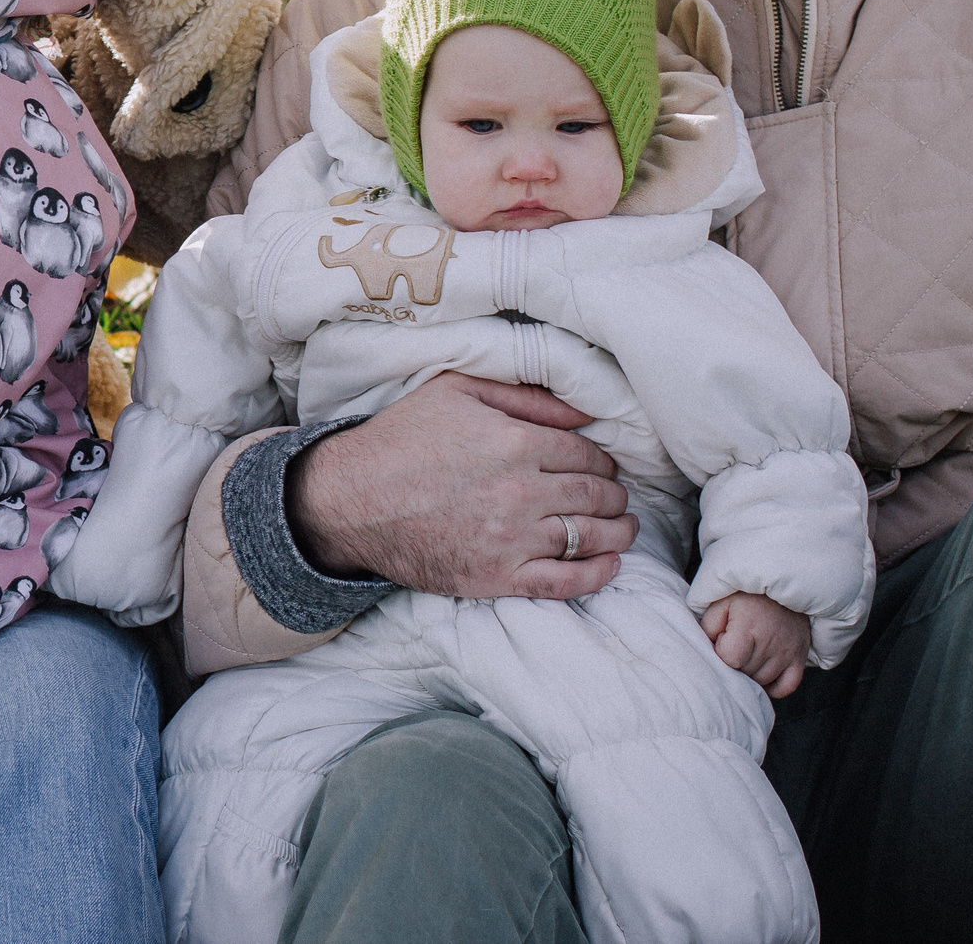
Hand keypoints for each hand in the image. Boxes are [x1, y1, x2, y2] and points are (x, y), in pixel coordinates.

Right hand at [287, 373, 635, 599]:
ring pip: (591, 537)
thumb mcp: (456, 391)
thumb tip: (581, 412)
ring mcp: (513, 538)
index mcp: (517, 443)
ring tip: (622, 528)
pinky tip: (609, 565)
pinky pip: (567, 581)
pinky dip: (598, 575)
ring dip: (618, 532)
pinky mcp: (499, 576)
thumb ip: (524, 396)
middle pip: (597, 496)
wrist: (350, 499)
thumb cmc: (400, 439)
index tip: (600, 465)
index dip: (602, 460)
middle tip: (615, 496)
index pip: (588, 455)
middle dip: (614, 495)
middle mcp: (522, 492)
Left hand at [703, 592, 808, 698]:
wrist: (782, 583)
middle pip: (745, 672)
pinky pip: (788, 686)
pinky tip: (762, 678)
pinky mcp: (800, 657)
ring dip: (750, 674)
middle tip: (733, 646)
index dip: (721, 652)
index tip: (723, 638)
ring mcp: (788, 652)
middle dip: (733, 663)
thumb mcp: (720, 601)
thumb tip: (707, 648)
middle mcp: (771, 642)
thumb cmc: (745, 594)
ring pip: (763, 681)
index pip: (730, 659)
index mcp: (749, 626)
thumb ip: (708, 625)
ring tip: (745, 656)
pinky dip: (774, 687)